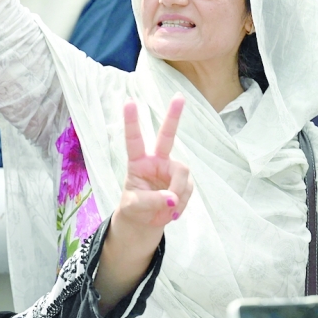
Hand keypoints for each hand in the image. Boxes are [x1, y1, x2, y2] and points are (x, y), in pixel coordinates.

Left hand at [116, 95, 192, 227]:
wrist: (145, 221)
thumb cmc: (135, 208)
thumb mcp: (135, 206)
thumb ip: (151, 201)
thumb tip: (172, 198)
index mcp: (138, 162)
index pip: (134, 139)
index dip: (132, 121)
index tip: (129, 101)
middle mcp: (157, 161)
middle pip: (167, 136)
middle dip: (173, 116)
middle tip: (179, 96)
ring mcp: (172, 170)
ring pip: (182, 175)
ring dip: (177, 194)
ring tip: (167, 211)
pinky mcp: (184, 181)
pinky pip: (188, 189)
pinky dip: (182, 204)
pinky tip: (173, 212)